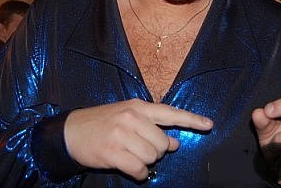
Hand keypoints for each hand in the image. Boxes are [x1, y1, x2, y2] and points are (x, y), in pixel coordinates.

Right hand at [64, 98, 212, 179]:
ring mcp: (121, 135)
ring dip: (144, 162)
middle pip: (162, 143)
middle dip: (155, 151)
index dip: (191, 120)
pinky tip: (128, 166)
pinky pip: (139, 170)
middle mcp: (131, 118)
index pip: (170, 113)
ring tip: (130, 155)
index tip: (209, 125)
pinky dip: (137, 173)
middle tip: (138, 148)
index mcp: (137, 107)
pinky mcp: (113, 152)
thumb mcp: (127, 117)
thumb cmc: (102, 123)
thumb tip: (174, 142)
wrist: (71, 131)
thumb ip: (151, 127)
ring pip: (152, 157)